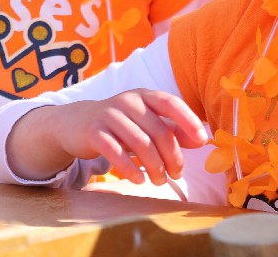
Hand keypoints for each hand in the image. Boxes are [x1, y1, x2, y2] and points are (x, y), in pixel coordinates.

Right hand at [7, 90, 208, 184]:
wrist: (76, 123)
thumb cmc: (120, 125)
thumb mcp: (145, 123)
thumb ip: (172, 129)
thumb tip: (201, 139)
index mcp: (143, 95)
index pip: (170, 102)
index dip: (188, 120)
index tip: (201, 140)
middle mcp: (127, 101)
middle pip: (158, 130)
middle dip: (172, 156)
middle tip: (176, 175)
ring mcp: (108, 114)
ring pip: (139, 142)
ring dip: (154, 166)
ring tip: (159, 181)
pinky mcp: (93, 131)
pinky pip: (115, 151)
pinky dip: (129, 169)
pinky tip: (138, 180)